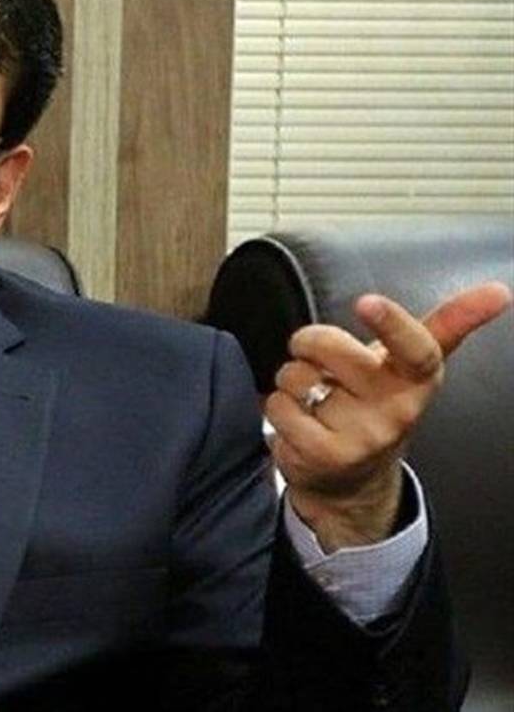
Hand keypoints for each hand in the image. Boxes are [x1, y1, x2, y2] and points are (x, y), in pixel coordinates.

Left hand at [264, 281, 512, 551]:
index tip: (368, 302)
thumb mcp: (411, 365)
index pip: (414, 349)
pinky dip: (278, 407)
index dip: (391, 324)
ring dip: (292, 381)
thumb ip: (449, 324)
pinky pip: (277, 406)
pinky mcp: (325, 454)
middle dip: (308, 343)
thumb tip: (501, 290)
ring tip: (315, 399)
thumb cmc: (377, 403)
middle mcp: (396, 409)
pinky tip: (300, 422)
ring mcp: (362, 436)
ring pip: (296, 376)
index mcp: (418, 378)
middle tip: (318, 359)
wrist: (353, 478)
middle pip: (330, 347)